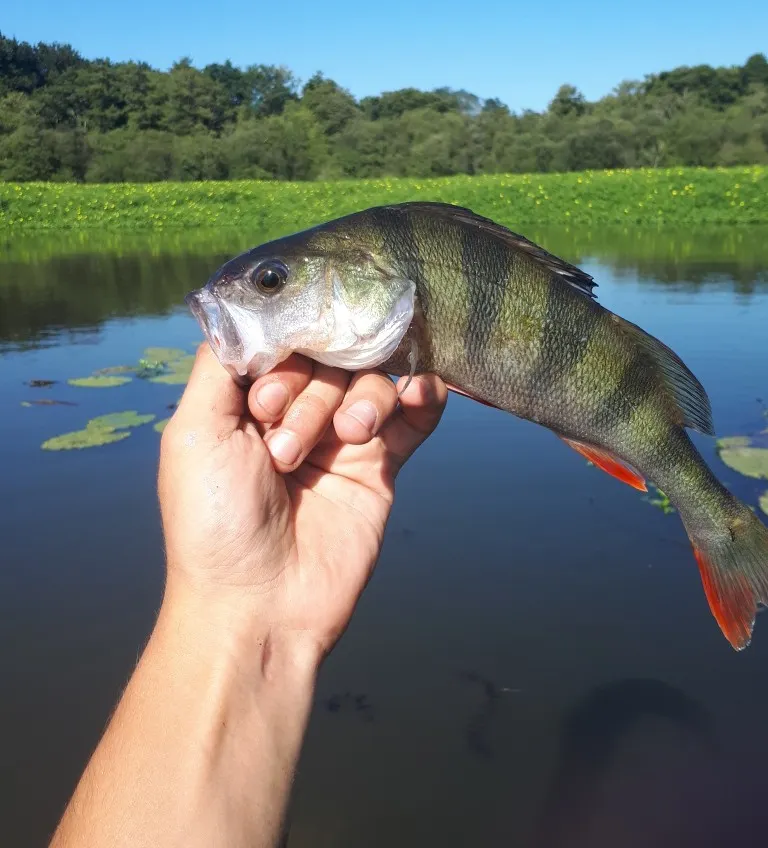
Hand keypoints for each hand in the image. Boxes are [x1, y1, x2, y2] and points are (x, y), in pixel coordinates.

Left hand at [157, 344, 446, 663]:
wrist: (262, 606)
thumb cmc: (215, 521)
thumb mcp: (194, 433)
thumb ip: (220, 365)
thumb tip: (247, 311)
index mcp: (249, 402)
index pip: (284, 342)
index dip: (283, 360)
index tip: (265, 406)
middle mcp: (298, 413)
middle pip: (329, 357)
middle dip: (312, 392)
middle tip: (287, 446)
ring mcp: (343, 439)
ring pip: (370, 380)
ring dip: (359, 401)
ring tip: (344, 442)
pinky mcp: (382, 466)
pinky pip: (415, 416)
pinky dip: (424, 396)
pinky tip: (423, 392)